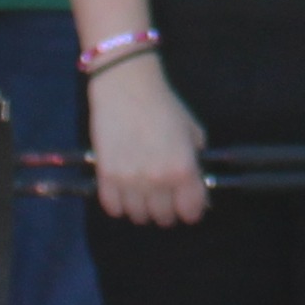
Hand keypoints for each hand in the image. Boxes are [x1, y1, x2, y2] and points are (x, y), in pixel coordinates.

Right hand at [87, 57, 212, 226]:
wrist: (127, 87)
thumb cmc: (164, 106)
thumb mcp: (193, 132)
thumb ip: (196, 162)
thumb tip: (197, 185)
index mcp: (183, 170)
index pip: (191, 212)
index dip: (192, 209)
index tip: (188, 203)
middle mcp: (157, 181)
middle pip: (164, 218)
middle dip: (168, 209)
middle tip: (165, 196)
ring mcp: (129, 181)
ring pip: (138, 216)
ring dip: (143, 207)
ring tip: (144, 192)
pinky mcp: (106, 176)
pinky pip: (113, 207)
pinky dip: (120, 203)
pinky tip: (125, 189)